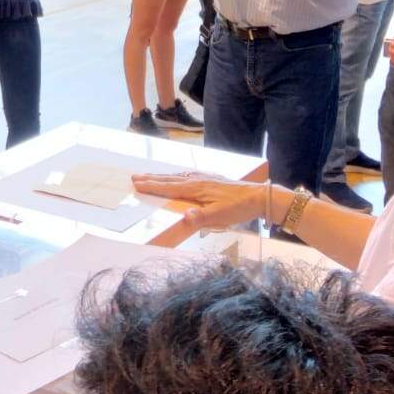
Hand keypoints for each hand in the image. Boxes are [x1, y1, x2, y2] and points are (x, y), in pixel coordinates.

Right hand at [130, 174, 278, 229]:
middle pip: (170, 179)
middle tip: (135, 177)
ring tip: (150, 176)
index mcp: (196, 189)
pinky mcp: (212, 179)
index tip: (136, 184)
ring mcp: (205, 178)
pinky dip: (177, 175)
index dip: (152, 186)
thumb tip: (184, 216)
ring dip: (163, 176)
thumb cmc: (238, 208)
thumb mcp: (220, 216)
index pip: (169, 188)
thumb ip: (201, 218)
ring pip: (178, 176)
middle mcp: (198, 180)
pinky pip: (188, 175)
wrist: (259, 196)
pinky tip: (179, 176)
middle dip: (152, 179)